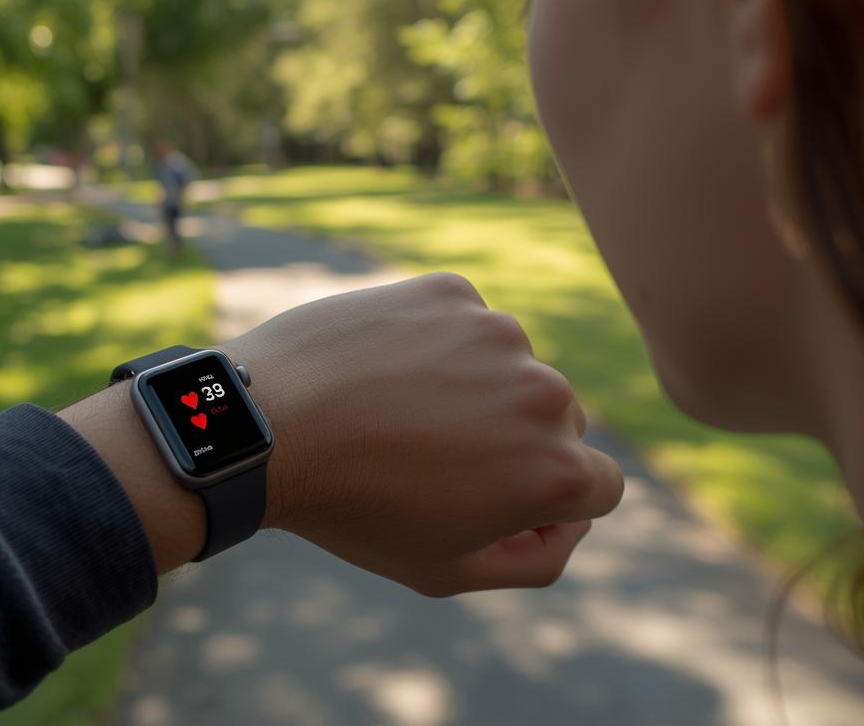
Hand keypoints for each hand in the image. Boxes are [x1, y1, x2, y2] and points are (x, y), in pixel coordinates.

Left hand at [222, 272, 624, 596]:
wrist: (266, 425)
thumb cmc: (353, 509)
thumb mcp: (445, 570)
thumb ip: (533, 557)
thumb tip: (568, 521)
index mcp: (556, 471)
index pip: (597, 487)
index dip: (547, 504)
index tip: (490, 501)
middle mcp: (545, 394)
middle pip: (557, 423)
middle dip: (512, 443)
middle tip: (429, 460)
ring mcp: (498, 334)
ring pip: (509, 367)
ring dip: (474, 389)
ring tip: (396, 414)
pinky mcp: (452, 293)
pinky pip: (464, 322)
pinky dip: (435, 344)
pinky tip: (383, 371)